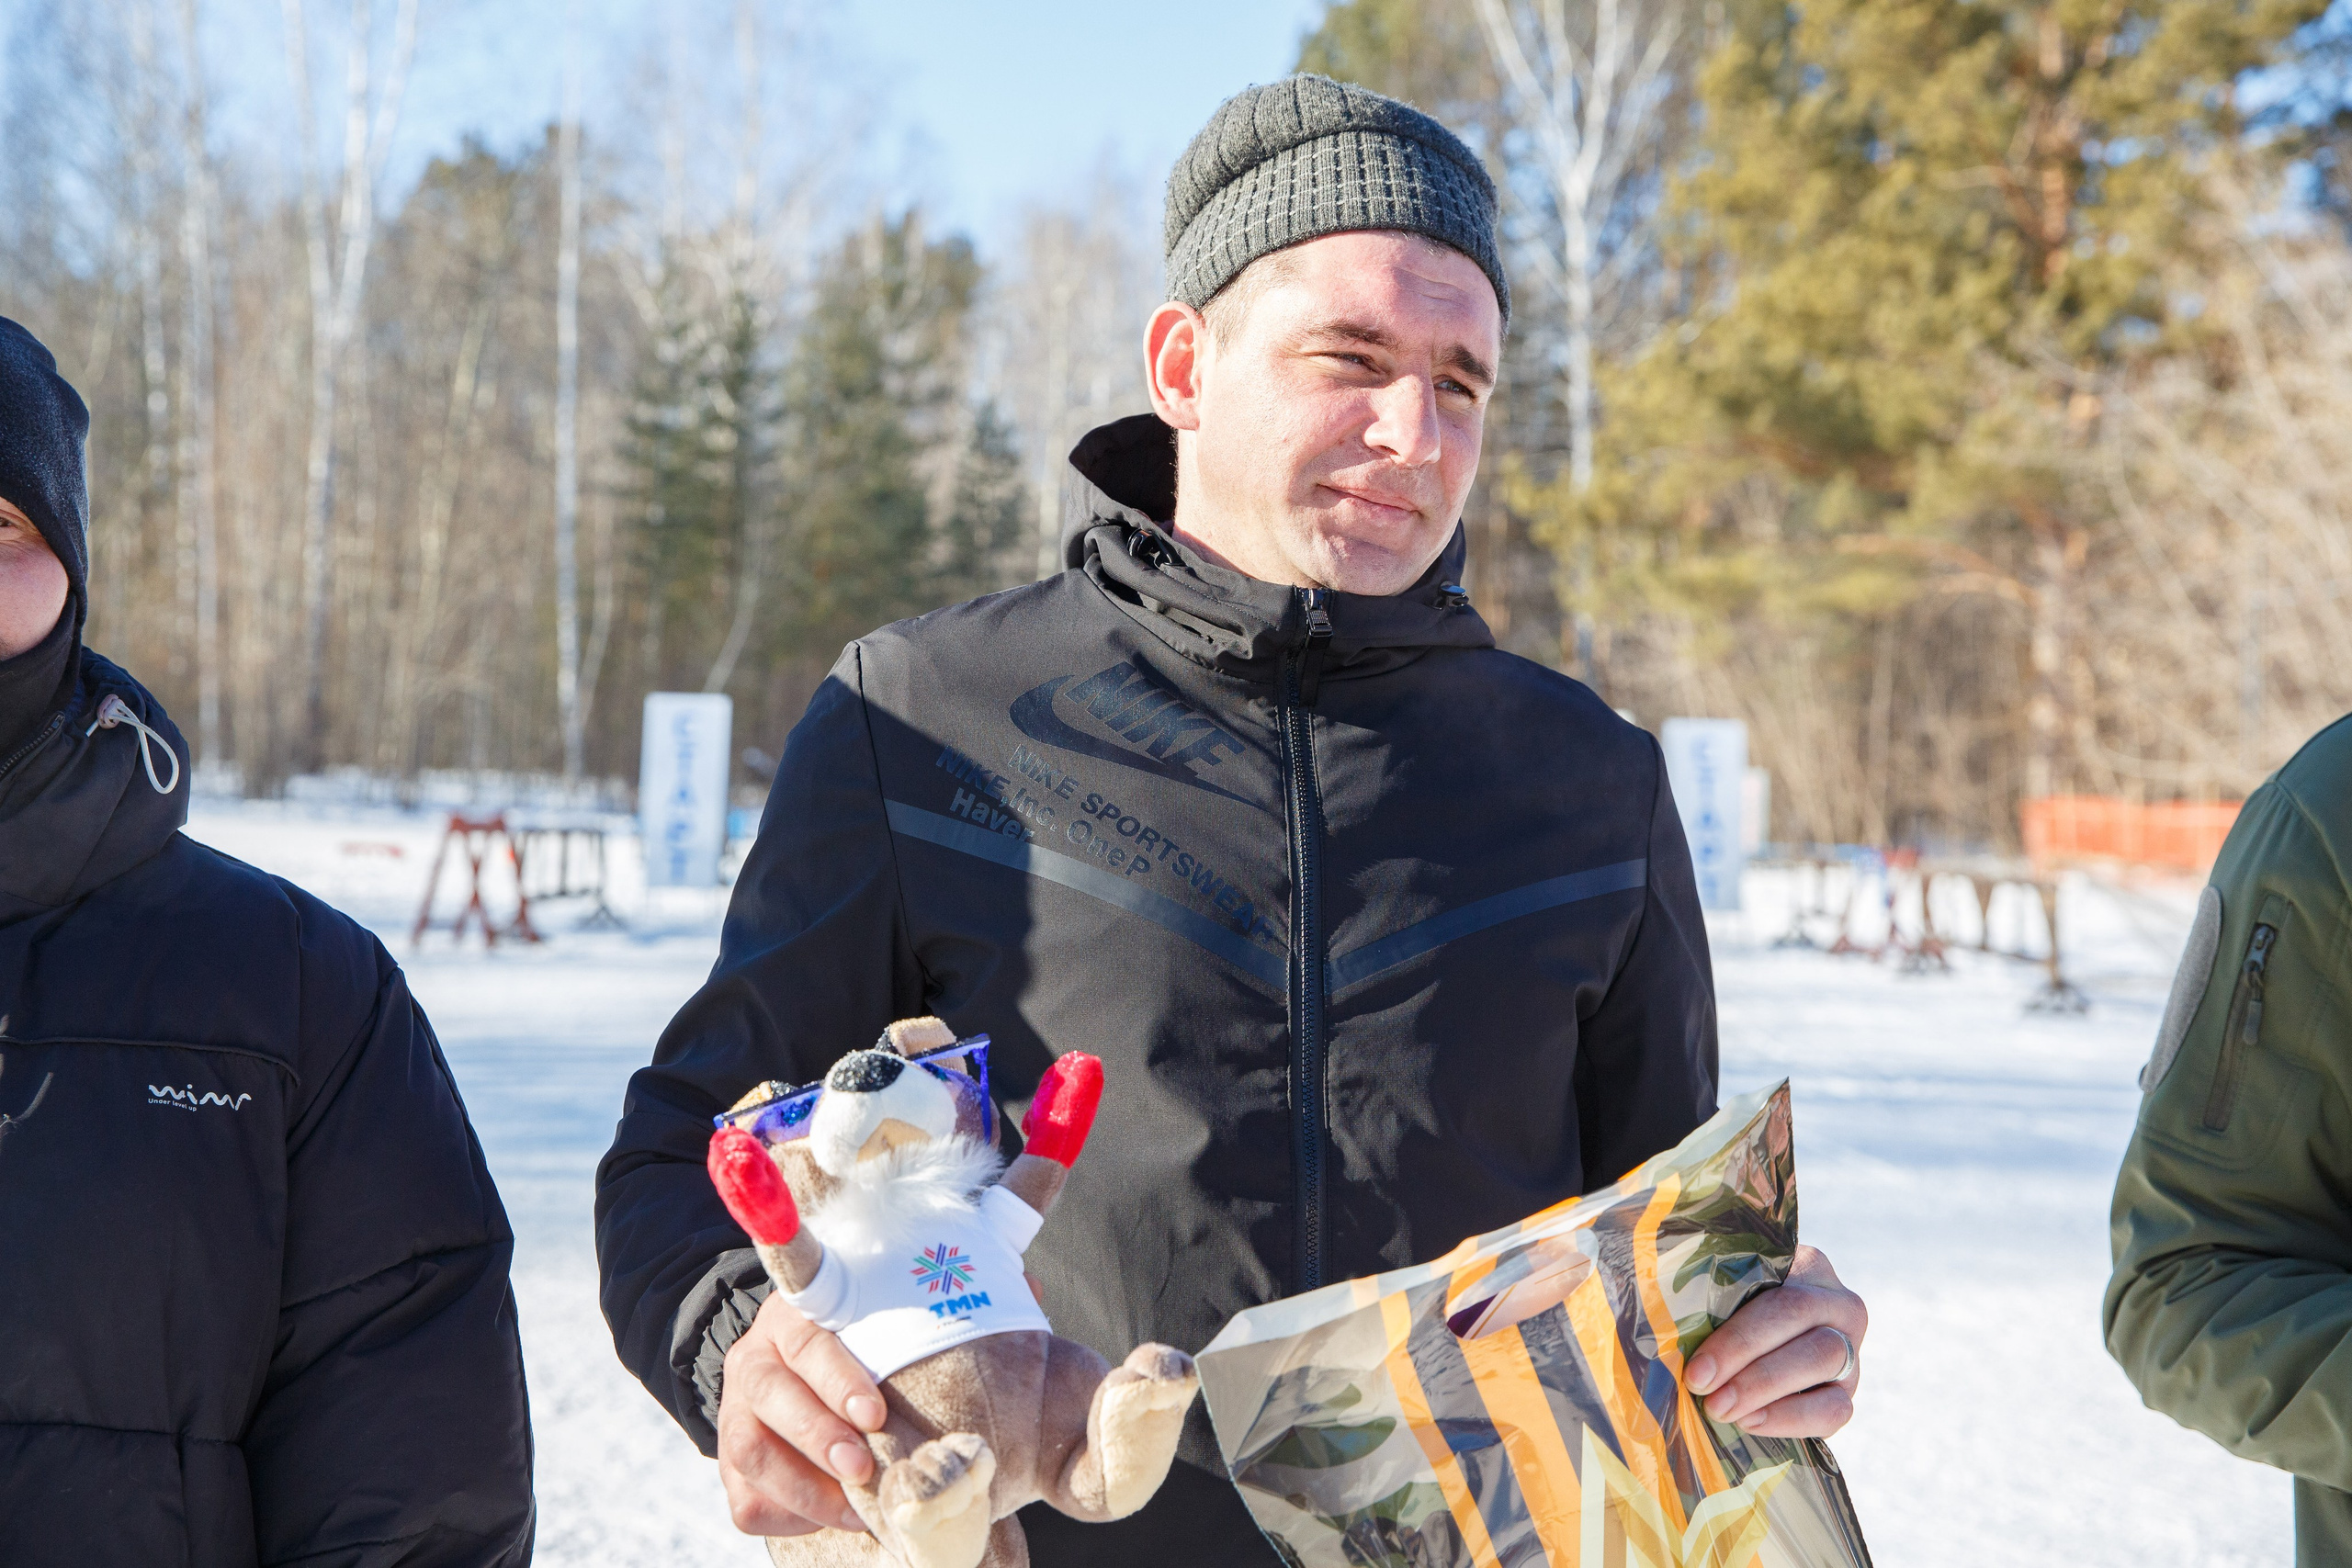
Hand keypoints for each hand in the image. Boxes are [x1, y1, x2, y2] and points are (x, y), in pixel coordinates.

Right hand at [716, 1292, 886, 1535]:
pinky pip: (747, 1501)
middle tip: (861, 1468)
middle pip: (771, 1394)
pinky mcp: (729, 1467)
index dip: (838, 1380)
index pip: (807, 1342)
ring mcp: (734, 1414)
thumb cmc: (859, 1354)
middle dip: (818, 1436)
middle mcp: (752, 1361)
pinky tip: (831, 1516)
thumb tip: (943, 1401)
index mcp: (789, 1318)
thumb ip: (892, 1355)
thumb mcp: (870, 1336)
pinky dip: (791, 1515)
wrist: (801, 1378)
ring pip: (750, 1452)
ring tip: (853, 1508)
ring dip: (804, 1487)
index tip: (873, 1415)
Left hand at [1683, 1245, 1864, 1437]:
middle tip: (1703, 1391)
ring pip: (1824, 1365)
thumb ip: (1703, 1295)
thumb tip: (1659, 1315)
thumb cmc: (1716, 1307)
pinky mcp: (1844, 1393)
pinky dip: (1790, 1419)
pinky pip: (1833, 1410)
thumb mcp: (1715, 1290)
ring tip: (1721, 1410)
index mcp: (1805, 1266)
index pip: (1781, 1298)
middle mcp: (1836, 1305)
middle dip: (1749, 1368)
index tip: (1697, 1369)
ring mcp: (1849, 1351)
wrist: (1742, 1346)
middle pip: (1804, 1331)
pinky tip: (1750, 1423)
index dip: (1739, 1338)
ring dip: (1767, 1391)